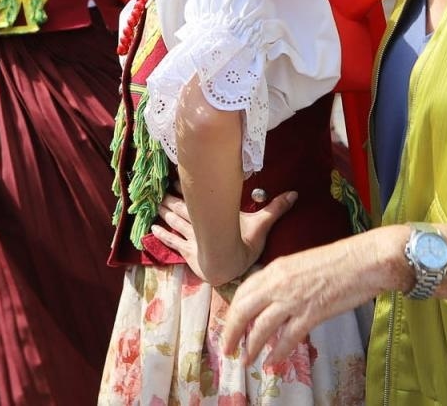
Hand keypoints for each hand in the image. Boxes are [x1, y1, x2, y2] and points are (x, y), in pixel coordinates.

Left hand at [150, 191, 295, 287]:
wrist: (232, 267)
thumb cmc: (245, 245)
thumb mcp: (262, 225)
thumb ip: (276, 208)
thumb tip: (294, 194)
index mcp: (216, 215)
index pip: (199, 198)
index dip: (187, 189)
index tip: (176, 179)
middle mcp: (201, 224)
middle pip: (183, 208)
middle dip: (171, 199)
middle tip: (160, 191)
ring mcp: (192, 239)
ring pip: (175, 222)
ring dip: (165, 213)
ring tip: (156, 204)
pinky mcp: (188, 253)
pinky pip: (172, 243)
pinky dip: (162, 236)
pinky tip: (152, 230)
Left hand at [222, 230, 394, 362]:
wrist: (365, 259)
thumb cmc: (339, 259)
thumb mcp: (301, 263)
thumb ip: (284, 279)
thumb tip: (273, 298)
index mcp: (276, 268)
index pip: (243, 291)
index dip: (233, 311)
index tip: (230, 324)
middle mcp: (279, 283)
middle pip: (243, 311)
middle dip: (231, 332)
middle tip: (227, 348)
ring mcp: (293, 299)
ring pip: (261, 328)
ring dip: (251, 347)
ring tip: (246, 360)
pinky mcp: (311, 314)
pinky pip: (287, 338)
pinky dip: (277, 353)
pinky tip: (272, 363)